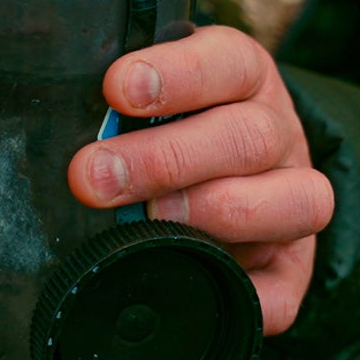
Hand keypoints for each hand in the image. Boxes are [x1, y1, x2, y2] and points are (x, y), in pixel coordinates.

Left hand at [67, 26, 331, 333]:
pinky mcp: (291, 270)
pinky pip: (285, 290)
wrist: (234, 172)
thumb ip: (117, 102)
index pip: (227, 62)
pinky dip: (248, 296)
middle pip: (247, 138)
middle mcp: (279, 135)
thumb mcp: (148, 94)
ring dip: (215, 211)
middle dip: (165, 159)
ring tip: (155, 219)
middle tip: (96, 177)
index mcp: (243, 78)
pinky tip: (201, 290)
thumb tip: (64, 122)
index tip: (116, 88)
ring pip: (294, 202)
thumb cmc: (169, 125)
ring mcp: (295, 202)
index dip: (176, 74)